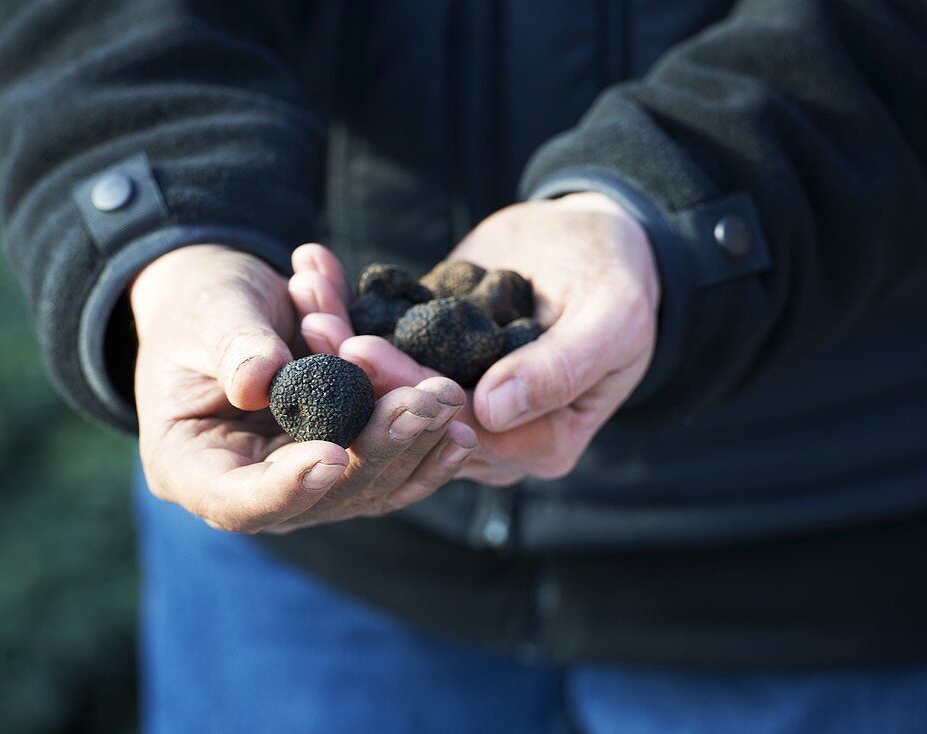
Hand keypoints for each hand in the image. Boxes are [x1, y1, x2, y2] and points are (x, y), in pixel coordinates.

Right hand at [131, 244, 476, 532]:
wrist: (229, 302)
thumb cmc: (203, 305)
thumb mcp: (209, 312)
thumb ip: (234, 344)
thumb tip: (259, 380)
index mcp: (192, 466)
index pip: (237, 502)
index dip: (287, 487)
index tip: (332, 453)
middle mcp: (250, 489)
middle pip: (319, 498)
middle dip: (377, 449)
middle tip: (423, 404)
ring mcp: (301, 482)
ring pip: (367, 488)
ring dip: (414, 445)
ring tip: (447, 398)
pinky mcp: (342, 463)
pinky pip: (390, 473)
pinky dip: (426, 451)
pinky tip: (463, 431)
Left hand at [290, 192, 657, 484]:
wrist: (596, 239)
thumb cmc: (620, 278)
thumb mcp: (610, 317)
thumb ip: (561, 367)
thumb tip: (492, 409)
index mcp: (540, 442)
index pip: (462, 429)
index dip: (408, 394)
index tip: (361, 352)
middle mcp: (490, 435)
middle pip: (411, 413)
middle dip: (357, 368)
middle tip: (315, 323)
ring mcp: (452, 399)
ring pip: (385, 381)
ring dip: (340, 337)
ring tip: (306, 291)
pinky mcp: (425, 361)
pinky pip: (382, 342)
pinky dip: (347, 310)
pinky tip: (314, 275)